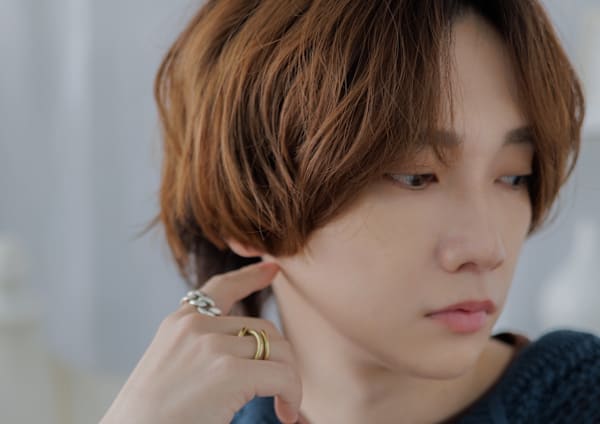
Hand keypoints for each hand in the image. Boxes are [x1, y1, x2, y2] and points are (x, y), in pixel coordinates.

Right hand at [100, 261, 301, 423]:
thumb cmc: (149, 417)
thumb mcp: (171, 367)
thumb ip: (201, 349)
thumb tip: (250, 351)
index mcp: (180, 323)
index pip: (221, 288)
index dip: (250, 276)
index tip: (273, 269)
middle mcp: (196, 326)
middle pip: (264, 329)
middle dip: (280, 358)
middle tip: (280, 390)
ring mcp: (212, 346)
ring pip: (279, 350)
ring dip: (289, 378)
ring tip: (285, 404)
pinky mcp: (228, 372)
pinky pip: (283, 376)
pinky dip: (293, 394)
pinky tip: (286, 412)